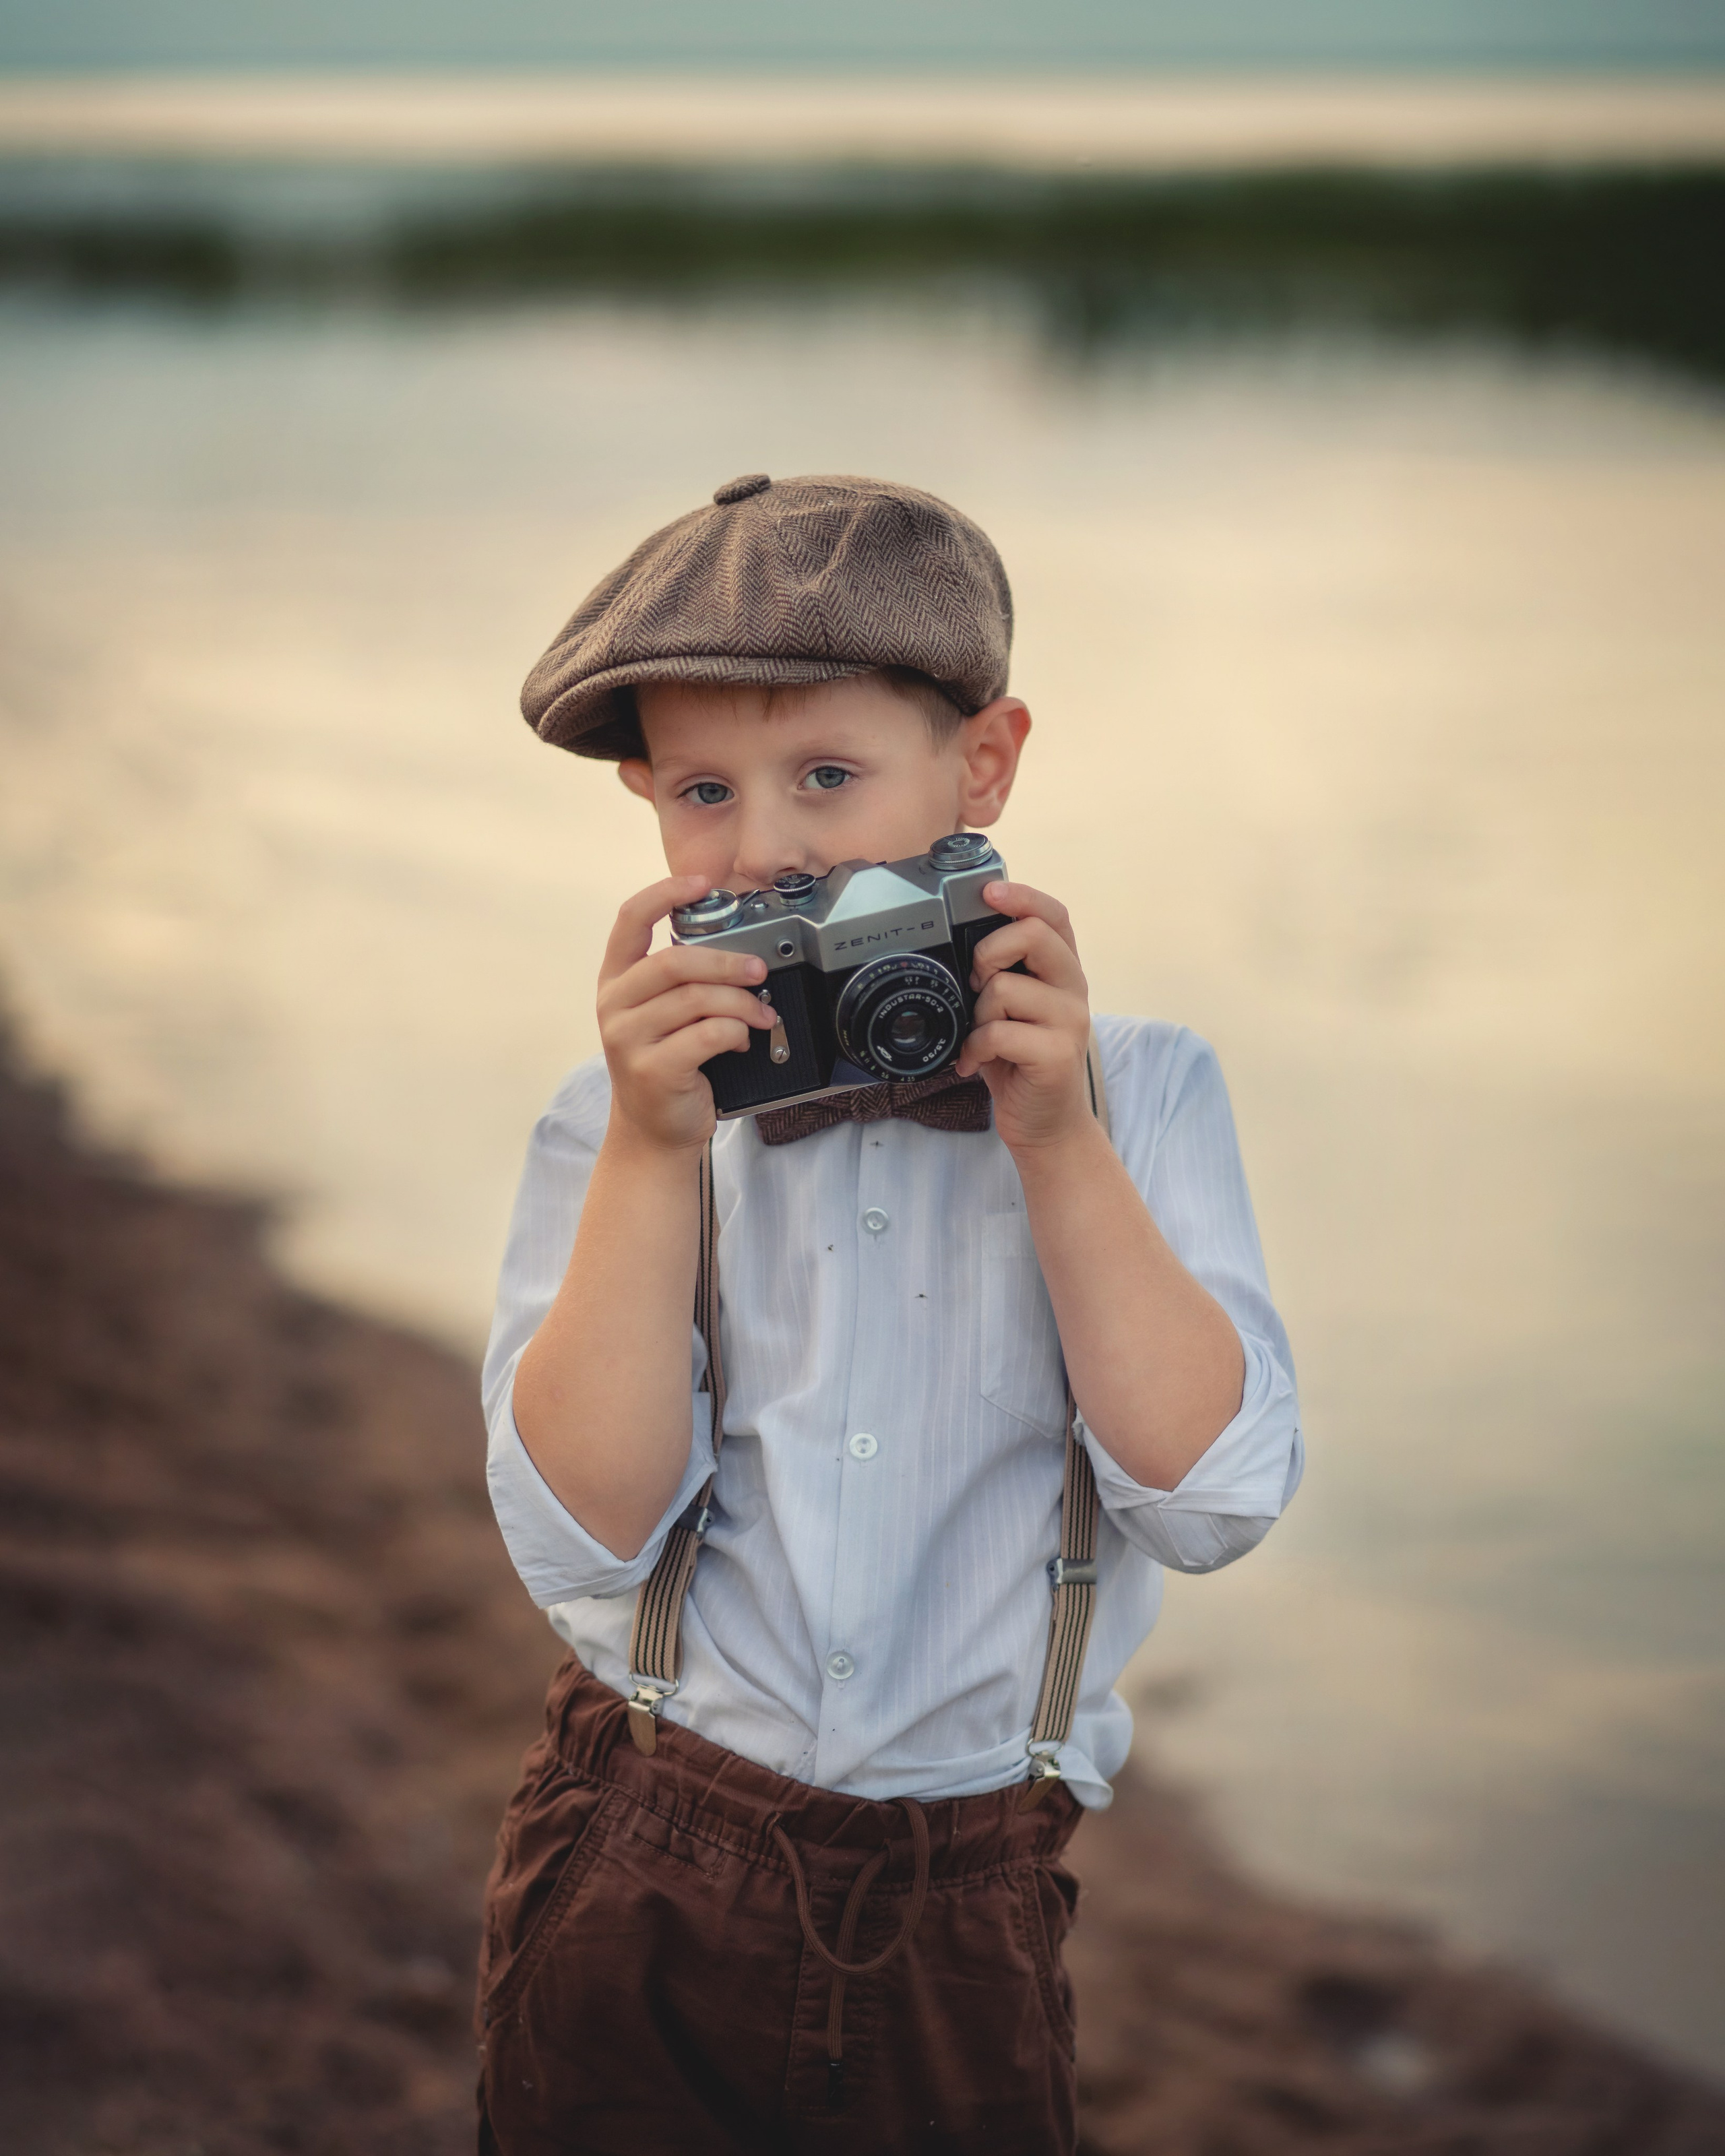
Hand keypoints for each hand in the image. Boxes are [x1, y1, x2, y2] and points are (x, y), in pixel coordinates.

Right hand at [598, 875, 775, 1152]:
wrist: (653, 1130)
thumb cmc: (667, 1064)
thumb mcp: (663, 1013)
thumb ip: (683, 980)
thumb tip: (741, 950)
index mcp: (617, 980)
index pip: (630, 920)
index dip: (665, 894)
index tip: (701, 883)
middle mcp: (614, 1005)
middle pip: (674, 962)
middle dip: (727, 962)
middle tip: (759, 970)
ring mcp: (628, 1039)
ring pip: (697, 1000)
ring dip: (742, 1004)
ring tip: (762, 1015)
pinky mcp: (652, 1069)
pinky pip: (707, 1035)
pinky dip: (735, 1033)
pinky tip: (742, 1041)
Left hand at [955, 881, 1095, 1155]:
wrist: (1045, 1124)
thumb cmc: (1019, 1061)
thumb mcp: (1011, 1009)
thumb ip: (1001, 973)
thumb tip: (962, 940)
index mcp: (1063, 971)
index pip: (1054, 915)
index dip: (1022, 896)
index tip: (988, 892)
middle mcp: (1074, 989)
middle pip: (1034, 935)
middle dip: (988, 952)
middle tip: (976, 982)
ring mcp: (1070, 1021)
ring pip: (1004, 988)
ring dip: (977, 1014)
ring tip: (980, 1037)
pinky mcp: (1057, 1054)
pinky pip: (998, 1032)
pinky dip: (975, 1047)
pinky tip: (975, 1061)